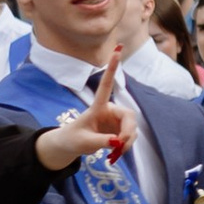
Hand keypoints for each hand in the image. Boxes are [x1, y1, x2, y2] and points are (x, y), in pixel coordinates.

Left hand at [35, 56, 134, 175]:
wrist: (71, 145)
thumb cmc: (73, 139)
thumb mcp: (84, 141)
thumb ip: (101, 141)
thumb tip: (117, 141)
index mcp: (98, 107)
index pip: (106, 85)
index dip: (112, 68)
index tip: (118, 49)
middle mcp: (109, 110)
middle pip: (129, 116)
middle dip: (128, 132)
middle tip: (121, 146)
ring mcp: (116, 121)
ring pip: (132, 129)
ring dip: (127, 142)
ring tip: (115, 154)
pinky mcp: (120, 130)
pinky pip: (130, 137)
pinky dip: (126, 146)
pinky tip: (117, 154)